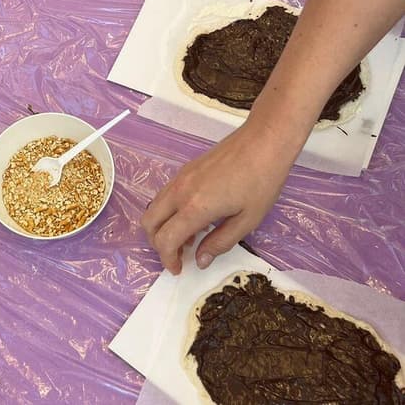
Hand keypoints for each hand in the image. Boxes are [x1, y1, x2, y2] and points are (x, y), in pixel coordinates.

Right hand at [141, 121, 296, 273]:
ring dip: (163, 227)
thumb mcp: (247, 221)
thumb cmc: (261, 182)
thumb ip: (220, 243)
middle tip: (179, 256)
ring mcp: (180, 178)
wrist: (263, 142)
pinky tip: (194, 216)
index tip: (180, 270)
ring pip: (154, 207)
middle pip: (149, 222)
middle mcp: (180, 192)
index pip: (165, 240)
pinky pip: (165, 195)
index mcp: (195, 208)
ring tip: (189, 238)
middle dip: (158, 244)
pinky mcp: (185, 170)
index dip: (168, 260)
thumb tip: (199, 260)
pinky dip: (169, 212)